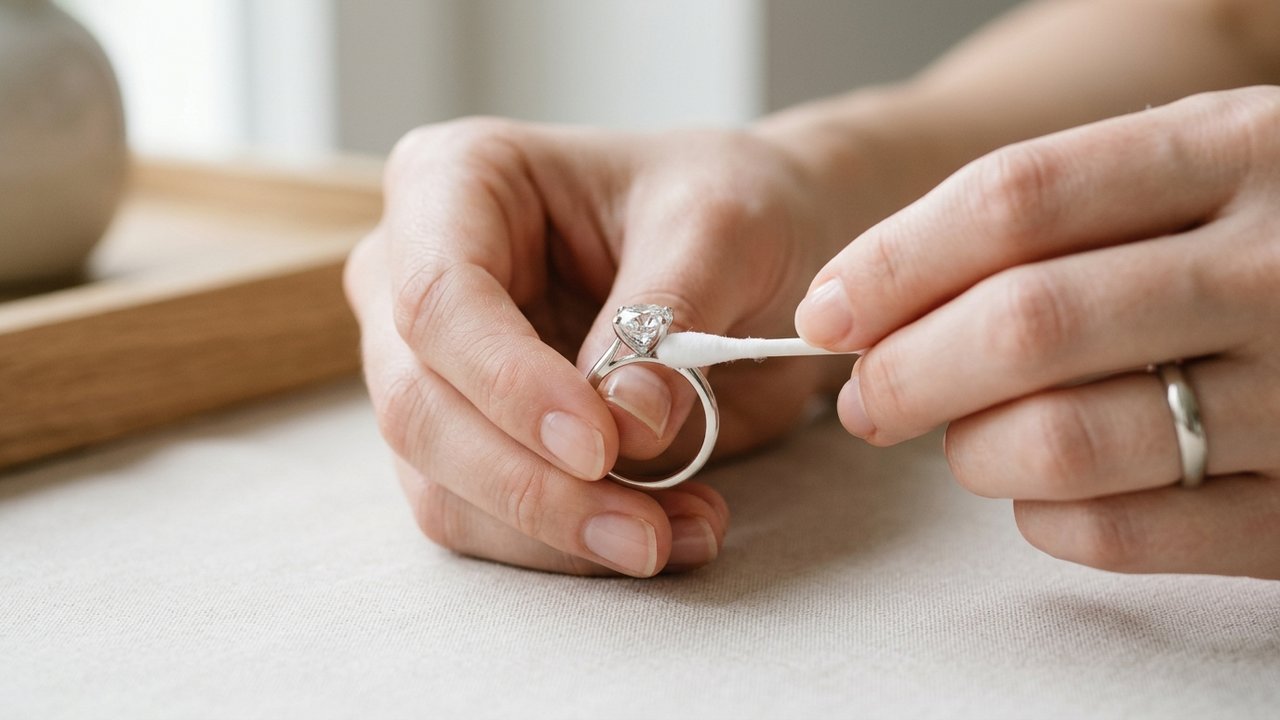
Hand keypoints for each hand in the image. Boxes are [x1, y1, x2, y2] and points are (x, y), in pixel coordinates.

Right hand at [345, 118, 849, 576]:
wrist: (751, 250)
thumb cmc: (721, 205)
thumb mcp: (720, 227)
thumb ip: (670, 312)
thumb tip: (627, 422)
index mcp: (452, 182)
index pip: (439, 299)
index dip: (509, 385)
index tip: (601, 447)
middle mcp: (411, 276)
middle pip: (419, 406)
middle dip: (532, 487)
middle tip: (646, 531)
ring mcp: (427, 367)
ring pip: (442, 485)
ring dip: (559, 534)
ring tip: (682, 531)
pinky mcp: (464, 439)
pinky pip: (485, 521)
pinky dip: (570, 548)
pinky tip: (668, 532)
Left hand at [796, 87, 1279, 578]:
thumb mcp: (1205, 166)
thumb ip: (1058, 210)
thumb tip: (871, 294)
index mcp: (1238, 151)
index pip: (1016, 200)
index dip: (894, 262)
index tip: (829, 308)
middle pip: (1026, 323)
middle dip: (906, 372)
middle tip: (867, 396)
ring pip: (1067, 439)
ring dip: (972, 451)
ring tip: (961, 441)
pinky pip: (1130, 533)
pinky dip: (1047, 520)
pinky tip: (1040, 493)